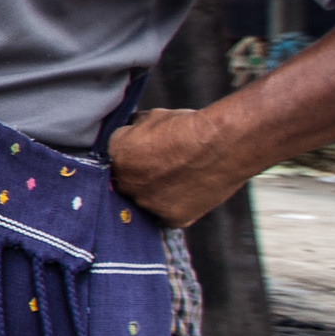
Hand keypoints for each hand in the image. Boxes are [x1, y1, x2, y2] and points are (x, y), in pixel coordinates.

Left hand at [107, 106, 247, 230]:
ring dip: (157, 192)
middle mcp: (125, 184)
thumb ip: (134, 130)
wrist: (221, 144)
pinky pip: (167, 213)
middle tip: (163, 168)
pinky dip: (176, 204)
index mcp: (115, 156)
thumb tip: (130, 131)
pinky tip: (189, 190)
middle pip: (127, 183)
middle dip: (140, 176)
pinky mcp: (170, 218)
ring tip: (180, 177)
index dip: (129, 155)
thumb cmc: (187, 126)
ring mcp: (146, 204)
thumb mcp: (150, 117)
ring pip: (146, 201)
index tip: (144, 154)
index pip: (114, 158)